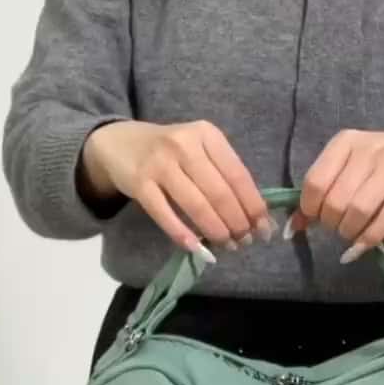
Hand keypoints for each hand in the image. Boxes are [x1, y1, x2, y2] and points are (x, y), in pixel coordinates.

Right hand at [83, 119, 275, 260]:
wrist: (119, 143)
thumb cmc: (169, 152)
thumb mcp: (199, 150)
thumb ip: (223, 174)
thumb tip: (254, 216)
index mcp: (206, 134)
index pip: (238, 175)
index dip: (253, 206)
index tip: (263, 230)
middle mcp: (184, 144)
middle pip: (220, 193)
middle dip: (237, 223)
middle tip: (244, 242)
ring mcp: (160, 164)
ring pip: (197, 205)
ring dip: (216, 231)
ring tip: (227, 246)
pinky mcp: (140, 183)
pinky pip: (165, 215)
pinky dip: (183, 235)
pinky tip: (197, 249)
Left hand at [286, 128, 383, 261]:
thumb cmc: (381, 162)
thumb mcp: (349, 167)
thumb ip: (321, 192)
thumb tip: (291, 228)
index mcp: (345, 142)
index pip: (314, 183)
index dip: (310, 209)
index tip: (316, 219)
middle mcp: (367, 150)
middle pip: (335, 201)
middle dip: (331, 224)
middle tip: (337, 227)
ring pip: (359, 211)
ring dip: (349, 232)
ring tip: (350, 234)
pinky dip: (369, 239)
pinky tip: (359, 248)